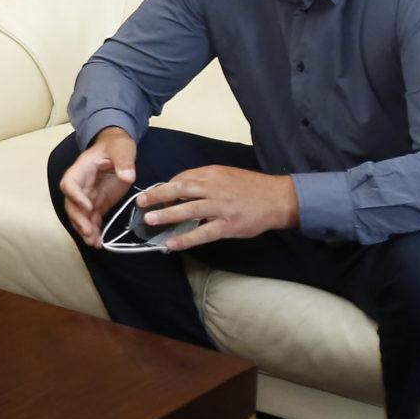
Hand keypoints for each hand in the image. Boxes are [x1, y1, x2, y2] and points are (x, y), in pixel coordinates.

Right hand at [59, 128, 138, 245]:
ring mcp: (88, 196)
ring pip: (80, 216)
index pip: (69, 184)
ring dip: (85, 230)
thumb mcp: (122, 148)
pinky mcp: (97, 204)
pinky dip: (94, 231)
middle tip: (88, 232)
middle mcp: (81, 185)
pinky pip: (92, 219)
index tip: (88, 206)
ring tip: (94, 243)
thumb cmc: (116, 145)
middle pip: (72, 204)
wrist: (117, 149)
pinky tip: (99, 243)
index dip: (75, 197)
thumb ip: (124, 161)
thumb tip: (127, 176)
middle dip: (78, 220)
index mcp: (81, 169)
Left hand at [139, 166, 299, 251]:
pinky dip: (185, 239)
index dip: (166, 186)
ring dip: (166, 215)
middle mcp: (215, 188)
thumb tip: (181, 187)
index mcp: (213, 174)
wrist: (278, 198)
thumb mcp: (227, 175)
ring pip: (188, 210)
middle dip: (158, 195)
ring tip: (149, 220)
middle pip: (180, 189)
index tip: (154, 194)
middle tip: (141, 202)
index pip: (183, 178)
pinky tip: (171, 244)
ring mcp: (221, 207)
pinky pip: (202, 233)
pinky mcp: (228, 225)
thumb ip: (206, 180)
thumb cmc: (251, 188)